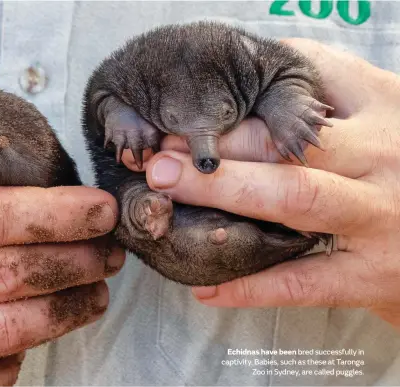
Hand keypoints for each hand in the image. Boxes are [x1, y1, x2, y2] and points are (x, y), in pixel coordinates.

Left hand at [124, 38, 399, 328]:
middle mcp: (382, 157)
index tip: (191, 111)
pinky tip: (206, 286)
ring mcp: (377, 217)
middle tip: (162, 151)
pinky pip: (300, 280)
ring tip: (168, 187)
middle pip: (290, 141)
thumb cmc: (396, 170)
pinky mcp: (370, 274)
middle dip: (220, 144)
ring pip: (293, 196)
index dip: (243, 98)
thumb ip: (327, 93)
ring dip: (223, 190)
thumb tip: (259, 71)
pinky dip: (248, 285)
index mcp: (384, 108)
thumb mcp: (378, 117)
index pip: (309, 84)